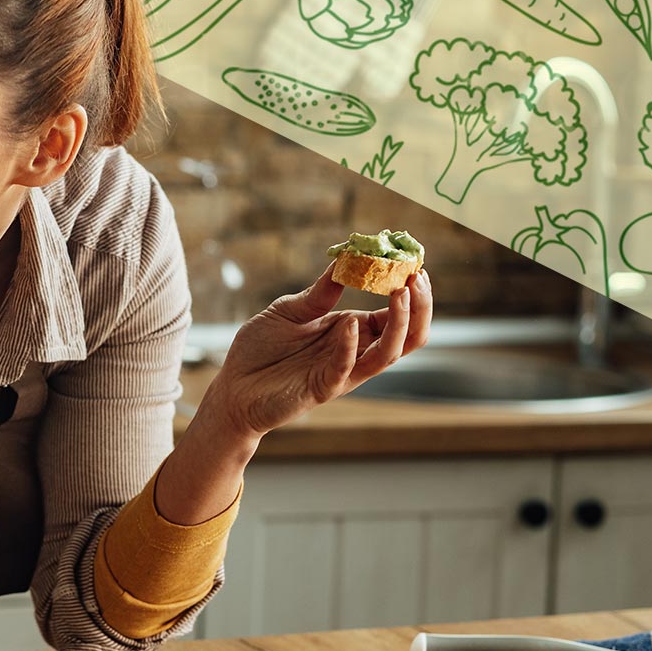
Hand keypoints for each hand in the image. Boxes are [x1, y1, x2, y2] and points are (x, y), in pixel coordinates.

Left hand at [201, 266, 431, 438]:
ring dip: (399, 325)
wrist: (233, 387)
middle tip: (417, 279)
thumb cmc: (261, 350)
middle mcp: (354, 351)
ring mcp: (341, 372)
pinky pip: (345, 370)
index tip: (414, 265)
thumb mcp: (289, 310)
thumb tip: (345, 261)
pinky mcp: (322, 389)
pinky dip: (351, 347)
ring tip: (400, 293)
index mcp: (351, 330)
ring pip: (388, 355)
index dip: (409, 292)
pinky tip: (351, 324)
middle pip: (405, 336)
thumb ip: (319, 293)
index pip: (394, 314)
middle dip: (418, 307)